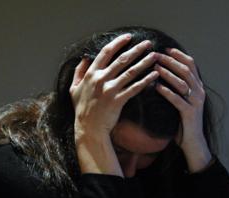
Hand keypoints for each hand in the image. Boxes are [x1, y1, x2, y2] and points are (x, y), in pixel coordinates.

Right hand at [70, 34, 158, 175]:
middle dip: (136, 49)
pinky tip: (154, 75)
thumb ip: (78, 73)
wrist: (88, 129)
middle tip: (148, 43)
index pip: (106, 52)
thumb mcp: (73, 89)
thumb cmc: (81, 110)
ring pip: (131, 72)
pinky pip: (135, 88)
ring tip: (155, 56)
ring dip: (144, 62)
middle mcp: (100, 79)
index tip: (128, 37)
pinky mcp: (118, 100)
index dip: (118, 43)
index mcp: (91, 74)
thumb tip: (84, 59)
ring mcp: (110, 90)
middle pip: (122, 59)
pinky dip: (145, 80)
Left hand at [154, 48, 211, 172]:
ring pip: (182, 83)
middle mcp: (199, 92)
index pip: (191, 65)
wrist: (193, 142)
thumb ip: (176, 88)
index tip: (166, 48)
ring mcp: (195, 102)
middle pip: (186, 70)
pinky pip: (177, 100)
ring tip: (155, 67)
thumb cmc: (183, 121)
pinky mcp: (190, 113)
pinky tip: (157, 87)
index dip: (179, 55)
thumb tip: (161, 74)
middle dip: (170, 61)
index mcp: (197, 87)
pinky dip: (167, 92)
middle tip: (156, 54)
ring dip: (168, 73)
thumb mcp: (181, 101)